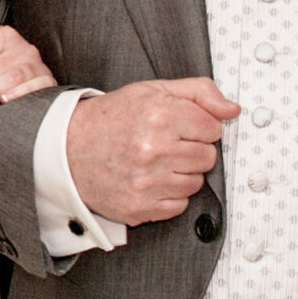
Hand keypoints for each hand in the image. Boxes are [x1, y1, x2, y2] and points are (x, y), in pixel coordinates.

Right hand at [66, 78, 240, 224]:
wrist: (66, 149)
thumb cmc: (110, 119)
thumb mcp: (151, 90)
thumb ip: (198, 92)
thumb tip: (231, 109)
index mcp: (158, 116)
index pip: (213, 127)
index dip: (199, 124)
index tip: (180, 125)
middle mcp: (153, 150)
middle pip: (208, 157)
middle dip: (192, 149)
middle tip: (168, 143)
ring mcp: (146, 182)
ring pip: (196, 183)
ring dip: (182, 173)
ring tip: (157, 161)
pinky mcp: (140, 207)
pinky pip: (179, 205)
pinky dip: (169, 194)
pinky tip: (151, 180)